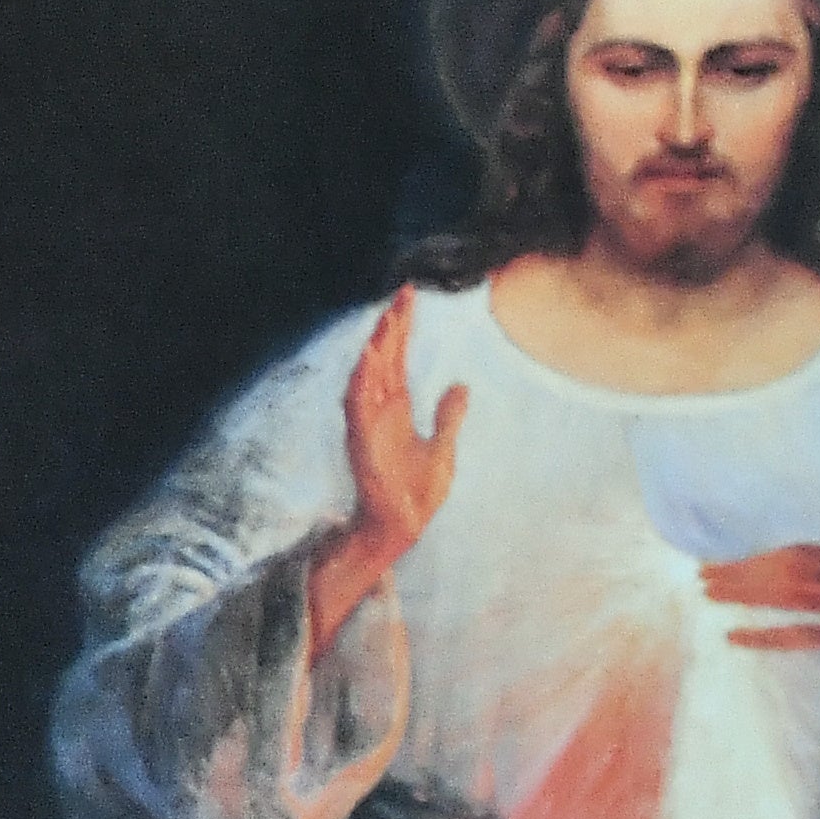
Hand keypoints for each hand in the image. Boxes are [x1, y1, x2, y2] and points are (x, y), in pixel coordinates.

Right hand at [312, 289, 463, 639]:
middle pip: (384, 359)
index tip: (408, 298)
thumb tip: (460, 386)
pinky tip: (370, 359)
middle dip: (392, 326)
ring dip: (375, 348)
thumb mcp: (443, 447)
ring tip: (385, 320)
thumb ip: (448, 416)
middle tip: (402, 294)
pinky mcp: (363, 440)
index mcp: (396, 409)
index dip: (402, 328)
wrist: (404, 524)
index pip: (398, 359)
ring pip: (369, 376)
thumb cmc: (418, 491)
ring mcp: (369, 424)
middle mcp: (379, 411)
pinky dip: (362, 381)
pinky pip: (358, 405)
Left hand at [705, 541, 819, 679]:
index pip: (806, 552)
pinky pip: (809, 636)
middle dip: (746, 570)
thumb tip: (810, 581)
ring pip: (796, 594)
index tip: (728, 559)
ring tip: (710, 596)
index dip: (764, 554)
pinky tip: (734, 637)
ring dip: (749, 593)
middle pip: (792, 567)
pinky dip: (767, 635)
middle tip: (703, 576)